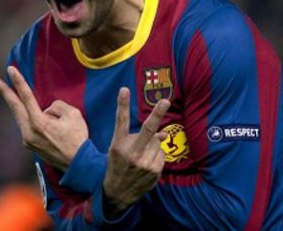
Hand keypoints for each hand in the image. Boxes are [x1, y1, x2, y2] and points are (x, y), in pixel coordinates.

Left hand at [0, 66, 87, 170]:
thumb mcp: (73, 115)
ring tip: (10, 92)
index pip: (26, 96)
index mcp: (39, 123)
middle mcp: (29, 132)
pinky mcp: (30, 145)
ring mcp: (27, 140)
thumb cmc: (78, 138)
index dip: (18, 81)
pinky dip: (27, 116)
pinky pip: (26, 125)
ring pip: (19, 116)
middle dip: (5, 91)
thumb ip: (57, 105)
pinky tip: (29, 112)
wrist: (79, 164)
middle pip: (14, 107)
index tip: (10, 69)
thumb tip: (47, 109)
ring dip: (16, 104)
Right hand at [102, 87, 169, 214]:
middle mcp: (132, 153)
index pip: (121, 121)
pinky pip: (161, 154)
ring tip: (141, 155)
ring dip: (152, 144)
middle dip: (157, 114)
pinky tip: (146, 163)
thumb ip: (135, 138)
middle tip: (165, 101)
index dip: (123, 105)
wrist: (117, 193)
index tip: (124, 89)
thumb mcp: (118, 150)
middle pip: (147, 130)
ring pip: (157, 142)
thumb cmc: (117, 165)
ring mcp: (144, 163)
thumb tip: (164, 133)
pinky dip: (156, 155)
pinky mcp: (154, 171)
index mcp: (118, 145)